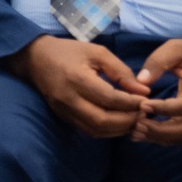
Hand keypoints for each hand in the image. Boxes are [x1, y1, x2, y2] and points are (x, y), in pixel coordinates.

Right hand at [14, 35, 148, 138]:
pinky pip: (89, 130)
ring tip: (134, 119)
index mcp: (77, 79)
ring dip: (119, 129)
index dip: (132, 103)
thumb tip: (143, 92)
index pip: (110, 99)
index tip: (147, 100)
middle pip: (103, 121)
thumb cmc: (69, 52)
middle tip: (143, 114)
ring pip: (97, 130)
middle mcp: (69, 99)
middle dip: (128, 120)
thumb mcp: (97, 53)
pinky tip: (119, 122)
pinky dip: (108, 130)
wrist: (34, 58)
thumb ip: (121, 71)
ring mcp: (64, 111)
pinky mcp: (63, 117)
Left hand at [131, 38, 181, 144]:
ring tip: (133, 132)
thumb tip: (140, 80)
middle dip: (162, 131)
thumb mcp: (177, 47)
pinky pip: (180, 135)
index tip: (142, 105)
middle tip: (135, 125)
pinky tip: (140, 132)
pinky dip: (161, 137)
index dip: (165, 109)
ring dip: (159, 137)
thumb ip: (159, 61)